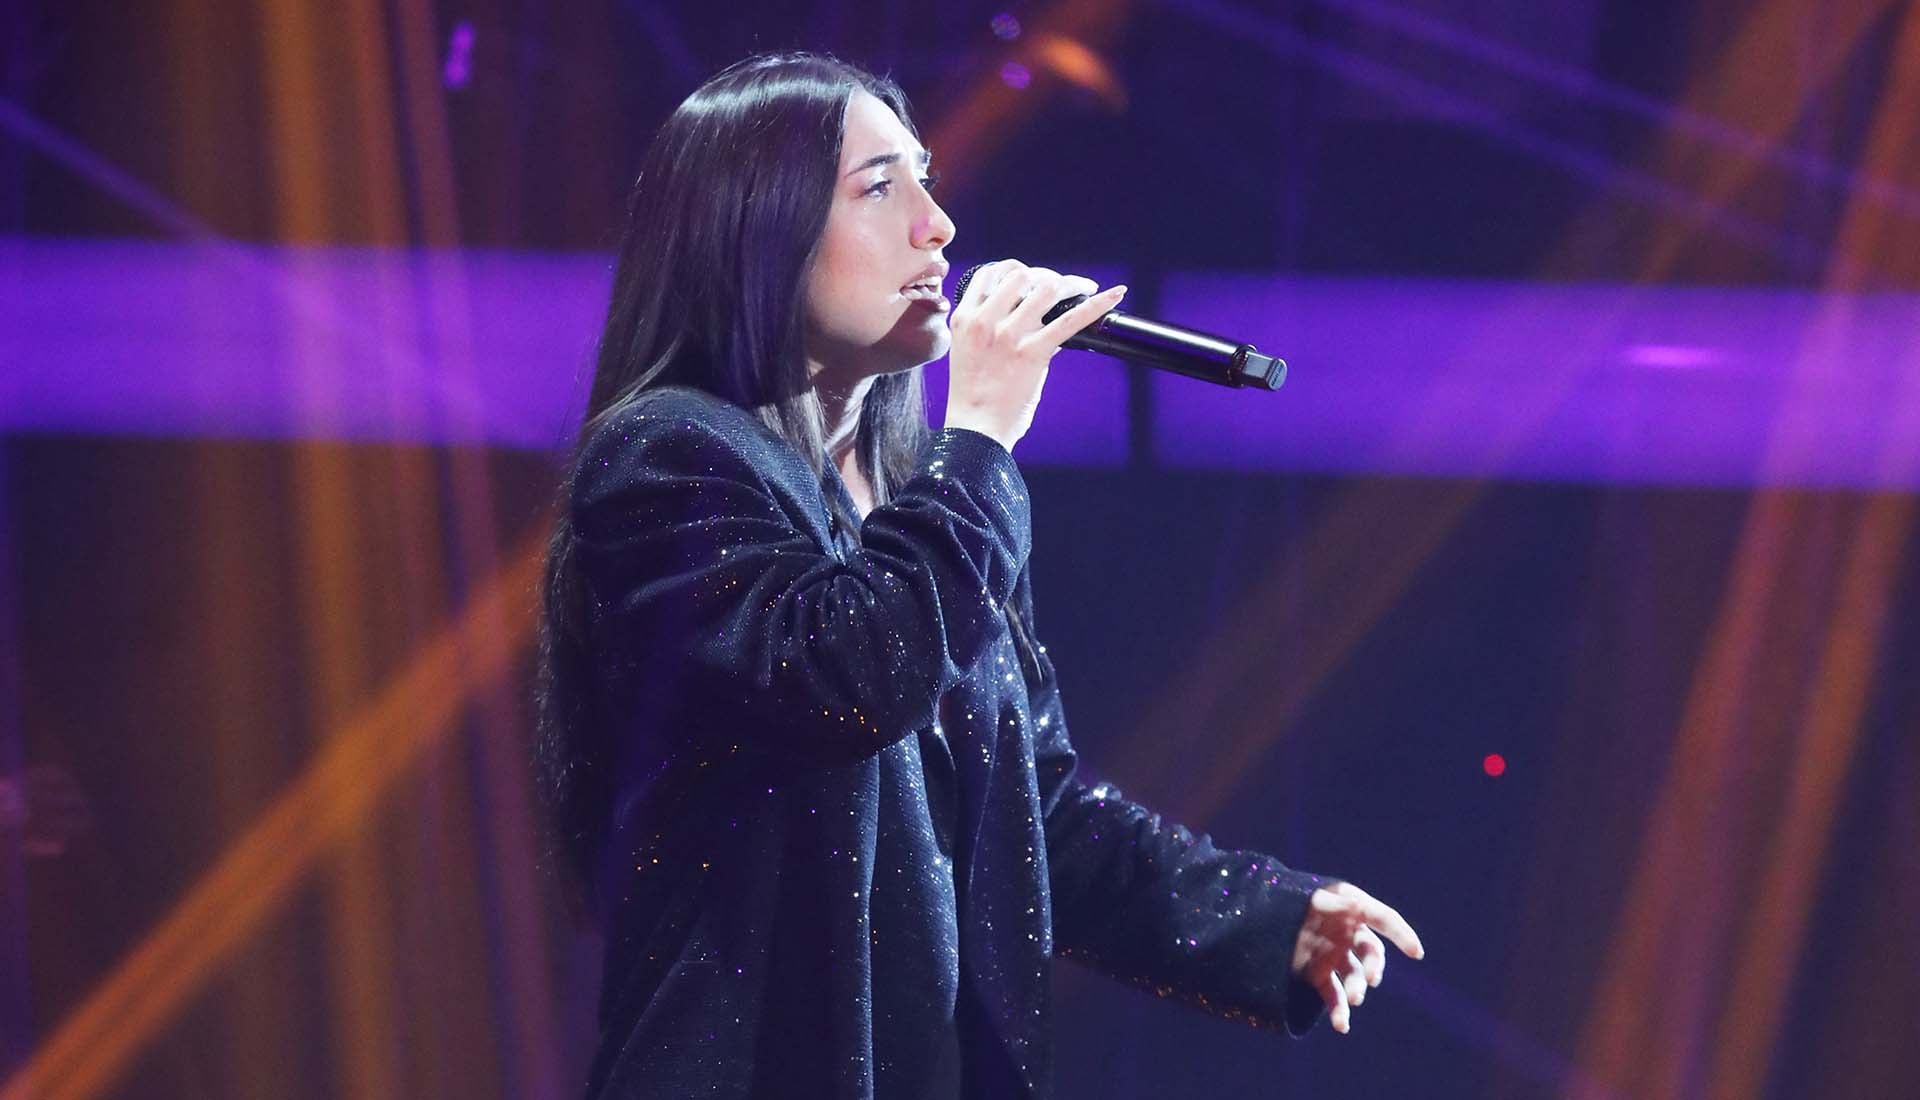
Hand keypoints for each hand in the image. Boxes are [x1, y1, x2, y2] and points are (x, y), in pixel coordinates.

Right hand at [943, 259, 1125, 451]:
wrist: (976, 430)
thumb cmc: (974, 397)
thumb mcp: (967, 352)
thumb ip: (989, 329)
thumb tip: (1029, 316)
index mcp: (965, 318)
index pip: (991, 273)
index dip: (1015, 270)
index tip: (1032, 279)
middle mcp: (985, 321)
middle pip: (1022, 275)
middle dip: (1046, 277)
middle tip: (1063, 289)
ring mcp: (1008, 335)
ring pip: (1047, 288)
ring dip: (1070, 285)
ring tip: (1084, 290)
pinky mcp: (1033, 353)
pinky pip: (1071, 320)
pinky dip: (1098, 304)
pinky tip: (1116, 294)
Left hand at [1289, 881, 1423, 1033]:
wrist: (1251, 916)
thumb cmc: (1284, 898)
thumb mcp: (1307, 896)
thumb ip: (1330, 902)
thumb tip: (1355, 906)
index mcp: (1349, 907)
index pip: (1382, 918)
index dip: (1401, 933)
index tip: (1416, 952)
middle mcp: (1346, 932)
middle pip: (1370, 951)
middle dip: (1374, 966)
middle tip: (1371, 979)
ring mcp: (1333, 955)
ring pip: (1354, 976)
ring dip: (1357, 989)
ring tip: (1354, 1001)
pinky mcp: (1317, 975)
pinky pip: (1334, 995)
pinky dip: (1339, 1010)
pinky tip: (1342, 1026)